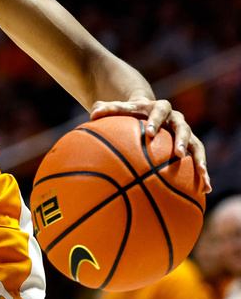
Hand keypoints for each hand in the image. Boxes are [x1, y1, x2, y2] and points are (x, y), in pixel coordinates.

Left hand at [91, 97, 210, 192]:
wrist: (149, 110)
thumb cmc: (131, 111)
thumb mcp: (120, 108)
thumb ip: (107, 109)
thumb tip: (92, 114)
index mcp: (159, 108)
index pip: (159, 111)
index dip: (156, 121)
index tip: (150, 132)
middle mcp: (176, 119)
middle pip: (183, 127)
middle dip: (182, 140)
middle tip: (178, 153)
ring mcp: (186, 133)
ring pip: (197, 145)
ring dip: (199, 159)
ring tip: (202, 175)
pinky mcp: (191, 146)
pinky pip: (199, 159)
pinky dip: (202, 173)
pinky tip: (205, 189)